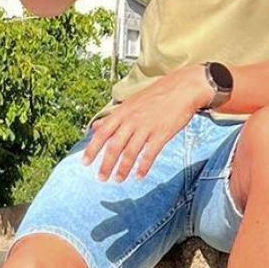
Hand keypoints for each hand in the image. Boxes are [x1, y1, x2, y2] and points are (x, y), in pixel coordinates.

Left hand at [82, 66, 210, 181]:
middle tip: (101, 178)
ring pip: (130, 153)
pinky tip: (139, 176)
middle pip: (114, 147)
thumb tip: (95, 127)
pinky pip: (149, 154)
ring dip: (122, 169)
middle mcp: (131, 120)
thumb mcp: (131, 102)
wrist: (183, 87)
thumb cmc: (157, 94)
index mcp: (122, 112)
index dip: (92, 149)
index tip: (85, 163)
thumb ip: (113, 117)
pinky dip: (143, 167)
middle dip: (106, 164)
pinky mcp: (161, 134)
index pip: (102, 133)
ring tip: (118, 180)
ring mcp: (147, 127)